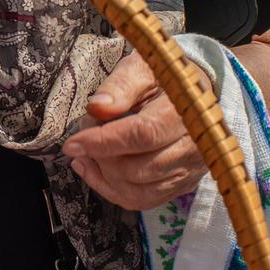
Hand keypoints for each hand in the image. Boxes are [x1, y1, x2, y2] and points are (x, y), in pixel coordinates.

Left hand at [62, 50, 207, 210]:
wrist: (196, 94)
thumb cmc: (166, 78)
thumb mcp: (143, 68)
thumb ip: (121, 86)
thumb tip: (97, 108)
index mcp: (186, 112)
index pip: (142, 135)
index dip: (104, 142)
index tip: (73, 143)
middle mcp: (194, 147)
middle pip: (138, 169)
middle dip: (100, 158)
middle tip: (83, 138)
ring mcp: (190, 170)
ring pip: (138, 191)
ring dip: (103, 177)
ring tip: (84, 156)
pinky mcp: (182, 185)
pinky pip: (142, 200)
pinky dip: (112, 190)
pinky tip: (95, 171)